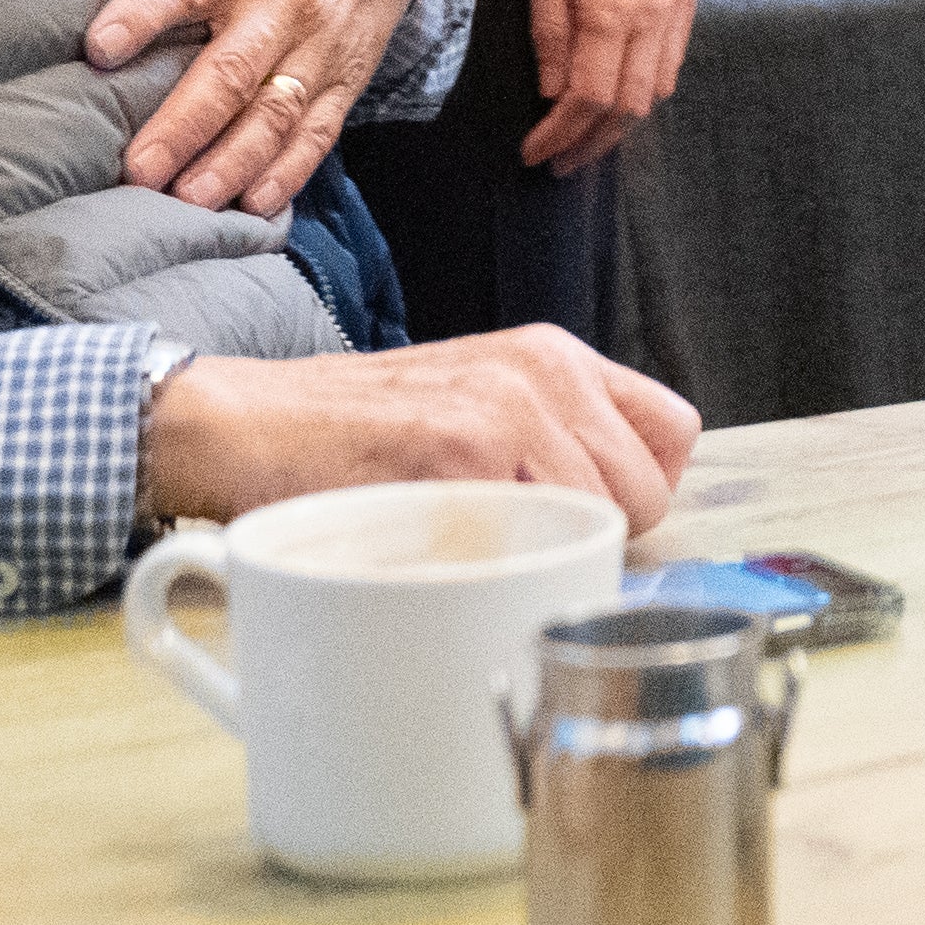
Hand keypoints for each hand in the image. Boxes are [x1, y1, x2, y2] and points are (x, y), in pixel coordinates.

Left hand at [88, 0, 428, 216]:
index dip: (142, 14)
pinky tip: (254, 205)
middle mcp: (283, 1)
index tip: (99, 49)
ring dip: (232, 163)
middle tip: (138, 170)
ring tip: (188, 201)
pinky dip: (290, 173)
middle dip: (184, 125)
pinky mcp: (346, 78)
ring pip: (275, 114)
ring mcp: (319, 45)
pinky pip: (319, 132)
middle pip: (231, 70)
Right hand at [135, 324, 702, 527]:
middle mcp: (545, 368)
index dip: (641, 492)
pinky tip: (450, 555)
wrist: (251, 424)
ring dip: (553, 558)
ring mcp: (507, 404)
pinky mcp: (461, 447)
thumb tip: (620, 517)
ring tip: (480, 550)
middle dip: (599, 540)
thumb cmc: (360, 433)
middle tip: (522, 549)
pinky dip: (505, 567)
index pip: (673, 434)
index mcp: (556, 357)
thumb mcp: (474, 405)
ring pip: (604, 522)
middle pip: (648, 492)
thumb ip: (549, 440)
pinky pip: (538, 534)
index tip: (590, 522)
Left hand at [522, 0, 701, 173]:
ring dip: (620, 123)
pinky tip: (619, 92)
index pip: (589, 99)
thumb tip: (552, 90)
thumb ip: (550, 29)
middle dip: (591, 144)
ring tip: (585, 136)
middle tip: (558, 161)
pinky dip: (644, 90)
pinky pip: (671, 61)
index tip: (533, 152)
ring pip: (656, 91)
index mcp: (612, 7)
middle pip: (628, 108)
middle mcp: (654, 14)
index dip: (560, 135)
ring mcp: (678, 5)